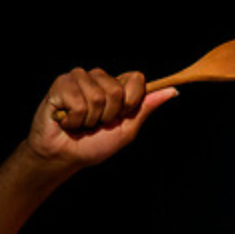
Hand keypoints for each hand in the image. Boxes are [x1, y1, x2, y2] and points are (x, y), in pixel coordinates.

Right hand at [27, 67, 174, 168]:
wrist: (65, 155)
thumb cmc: (94, 144)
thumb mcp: (126, 129)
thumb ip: (146, 108)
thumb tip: (172, 91)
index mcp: (116, 87)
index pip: (137, 78)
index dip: (132, 101)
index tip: (120, 116)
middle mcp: (99, 78)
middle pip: (118, 90)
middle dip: (109, 115)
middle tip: (96, 123)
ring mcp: (79, 78)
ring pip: (97, 96)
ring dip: (90, 119)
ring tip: (81, 122)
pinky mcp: (62, 83)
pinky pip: (78, 101)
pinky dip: (74, 119)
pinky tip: (67, 120)